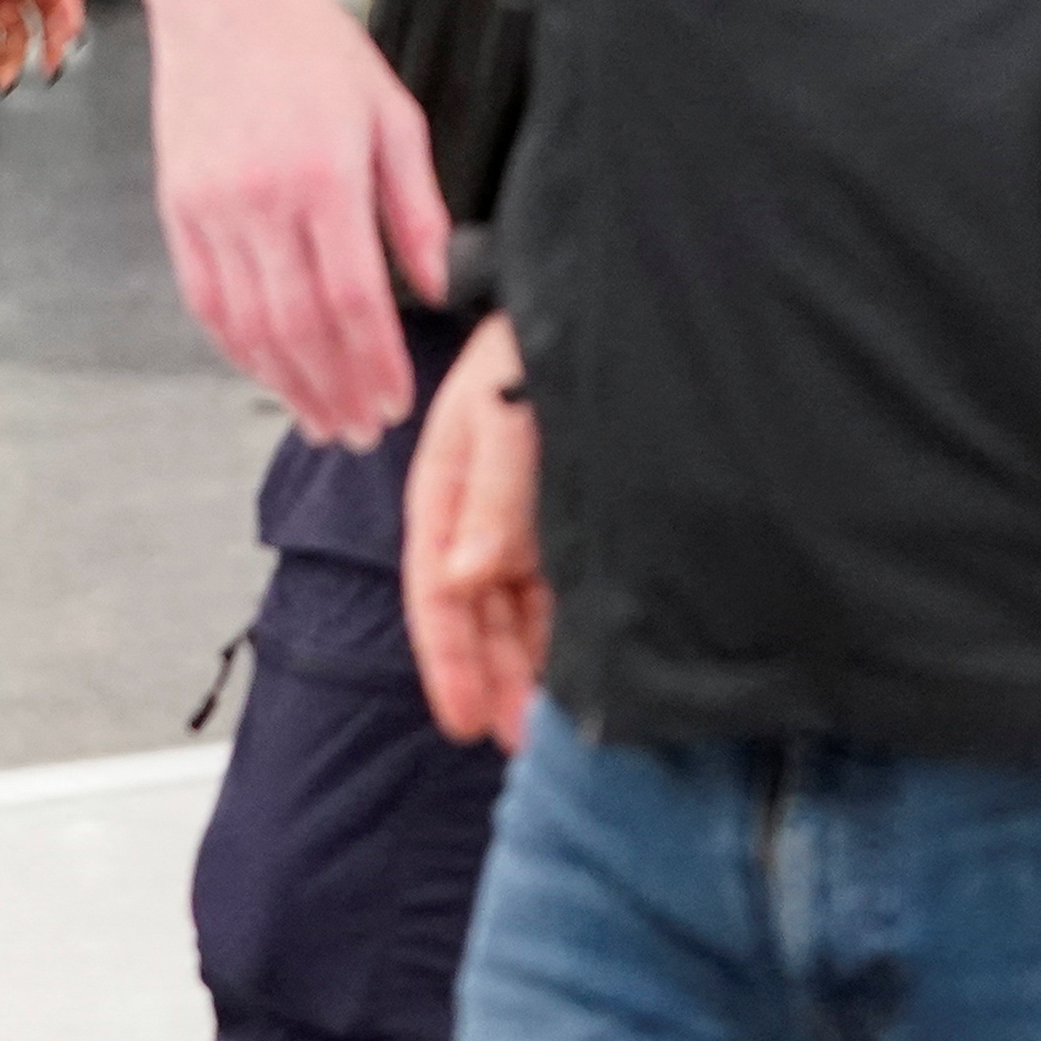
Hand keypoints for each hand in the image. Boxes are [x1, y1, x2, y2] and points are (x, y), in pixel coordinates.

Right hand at [145, 0, 459, 442]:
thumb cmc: (315, 47)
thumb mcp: (392, 114)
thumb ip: (416, 208)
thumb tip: (437, 289)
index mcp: (325, 175)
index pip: (353, 297)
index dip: (375, 363)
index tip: (397, 404)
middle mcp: (262, 199)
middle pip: (298, 327)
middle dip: (333, 391)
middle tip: (361, 433)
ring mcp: (212, 207)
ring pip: (247, 324)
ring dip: (284, 384)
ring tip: (318, 421)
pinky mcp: (178, 206)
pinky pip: (205, 297)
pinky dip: (234, 346)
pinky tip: (264, 373)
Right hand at [402, 316, 547, 743]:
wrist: (604, 296)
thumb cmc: (535, 343)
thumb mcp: (507, 415)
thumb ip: (491, 497)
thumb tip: (461, 577)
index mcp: (446, 488)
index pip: (436, 591)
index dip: (447, 661)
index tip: (463, 721)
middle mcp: (484, 513)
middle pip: (476, 614)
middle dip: (491, 680)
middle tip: (516, 744)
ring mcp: (530, 517)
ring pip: (521, 611)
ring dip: (529, 667)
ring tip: (549, 726)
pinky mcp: (577, 516)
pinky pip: (565, 590)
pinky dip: (566, 634)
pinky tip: (581, 670)